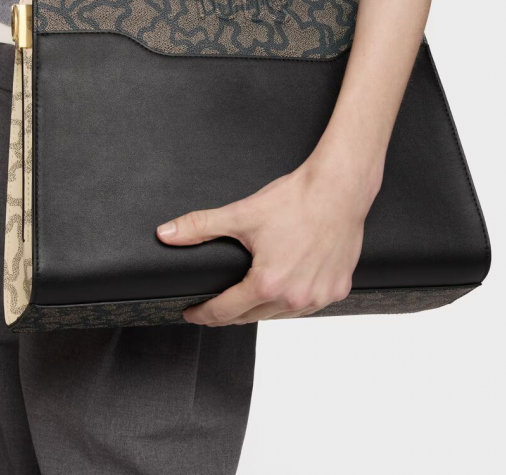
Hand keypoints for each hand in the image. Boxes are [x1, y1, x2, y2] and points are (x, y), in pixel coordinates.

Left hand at [157, 150, 380, 325]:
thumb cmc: (295, 200)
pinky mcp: (338, 289)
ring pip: (280, 314)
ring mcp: (319, 296)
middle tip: (213, 306)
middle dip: (228, 313)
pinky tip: (283, 290)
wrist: (338, 189)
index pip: (225, 312)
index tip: (192, 313)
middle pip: (251, 317)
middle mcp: (295, 297)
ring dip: (260, 309)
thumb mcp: (240, 214)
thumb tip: (166, 233)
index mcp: (268, 284)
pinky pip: (307, 305)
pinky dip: (291, 301)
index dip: (203, 314)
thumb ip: (199, 227)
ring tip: (245, 298)